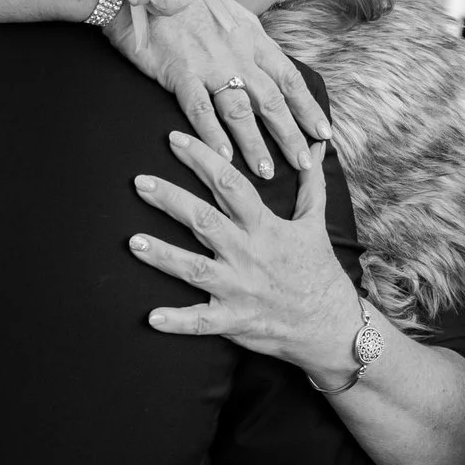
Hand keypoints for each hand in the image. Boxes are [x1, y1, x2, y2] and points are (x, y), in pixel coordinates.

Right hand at [103, 0, 330, 180]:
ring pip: (242, 111)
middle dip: (291, 134)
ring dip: (256, 144)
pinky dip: (213, 136)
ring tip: (265, 173)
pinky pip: (201, 110)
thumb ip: (243, 35)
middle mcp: (238, 52)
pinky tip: (222, 159)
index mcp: (252, 37)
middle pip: (273, 100)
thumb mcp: (226, 8)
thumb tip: (258, 52)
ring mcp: (210, 63)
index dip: (307, 107)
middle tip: (305, 164)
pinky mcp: (180, 72)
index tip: (323, 132)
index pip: (289, 78)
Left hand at [126, 131, 366, 375]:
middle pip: (205, 221)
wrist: (332, 325)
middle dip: (171, 200)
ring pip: (195, 269)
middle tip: (140, 182)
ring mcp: (239, 289)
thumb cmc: (319, 272)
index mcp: (265, 227)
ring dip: (163, 256)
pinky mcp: (234, 320)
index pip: (230, 184)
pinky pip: (201, 323)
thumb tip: (316, 147)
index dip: (203, 159)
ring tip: (133, 241)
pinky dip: (177, 322)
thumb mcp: (315, 224)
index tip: (175, 140)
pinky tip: (151, 317)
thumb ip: (311, 184)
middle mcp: (248, 254)